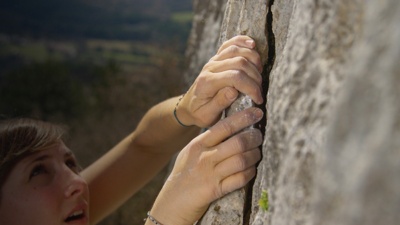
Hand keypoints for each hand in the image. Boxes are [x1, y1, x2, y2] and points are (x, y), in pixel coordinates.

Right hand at [148, 107, 262, 224]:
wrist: (171, 202)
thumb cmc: (184, 174)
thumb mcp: (191, 152)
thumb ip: (208, 141)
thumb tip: (232, 127)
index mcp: (198, 144)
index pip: (224, 126)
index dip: (243, 117)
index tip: (257, 113)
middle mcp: (204, 157)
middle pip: (237, 142)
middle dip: (254, 137)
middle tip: (259, 136)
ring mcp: (210, 174)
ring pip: (242, 160)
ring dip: (254, 156)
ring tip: (257, 153)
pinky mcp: (215, 190)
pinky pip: (240, 179)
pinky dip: (250, 173)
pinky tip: (251, 170)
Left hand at [176, 35, 263, 127]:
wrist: (189, 106)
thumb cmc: (200, 112)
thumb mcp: (207, 115)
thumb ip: (220, 103)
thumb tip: (234, 91)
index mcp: (207, 82)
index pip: (235, 77)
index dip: (251, 87)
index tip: (259, 99)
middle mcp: (210, 68)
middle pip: (239, 62)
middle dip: (255, 76)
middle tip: (260, 89)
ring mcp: (213, 61)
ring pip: (236, 50)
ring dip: (253, 59)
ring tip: (260, 73)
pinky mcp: (217, 57)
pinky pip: (229, 44)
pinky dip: (242, 41)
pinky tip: (252, 44)